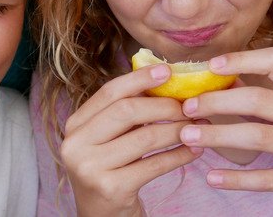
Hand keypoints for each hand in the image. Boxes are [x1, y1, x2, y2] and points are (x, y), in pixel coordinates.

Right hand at [61, 64, 201, 216]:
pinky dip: (179, 155)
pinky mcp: (111, 188)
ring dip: (177, 130)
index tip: (167, 71)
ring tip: (197, 127)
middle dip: (164, 106)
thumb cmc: (110, 170)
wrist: (101, 216)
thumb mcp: (107, 139)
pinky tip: (194, 150)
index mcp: (75, 125)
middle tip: (189, 106)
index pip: (109, 93)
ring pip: (145, 138)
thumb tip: (162, 79)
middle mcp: (76, 144)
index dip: (139, 79)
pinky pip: (154, 165)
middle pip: (126, 111)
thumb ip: (124, 113)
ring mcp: (90, 168)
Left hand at [179, 47, 272, 216]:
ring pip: (259, 136)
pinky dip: (237, 179)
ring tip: (188, 136)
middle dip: (217, 101)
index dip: (241, 60)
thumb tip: (215, 78)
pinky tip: (212, 177)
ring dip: (218, 135)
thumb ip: (266, 95)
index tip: (209, 66)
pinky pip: (268, 178)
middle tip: (186, 107)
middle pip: (260, 99)